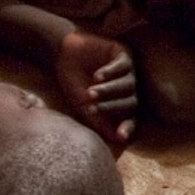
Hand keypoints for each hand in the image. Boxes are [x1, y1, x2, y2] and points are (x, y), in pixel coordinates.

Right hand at [56, 29, 137, 147]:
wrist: (63, 54)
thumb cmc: (74, 82)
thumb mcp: (83, 105)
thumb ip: (99, 122)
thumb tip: (117, 140)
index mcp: (120, 102)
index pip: (130, 117)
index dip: (127, 127)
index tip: (121, 137)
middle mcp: (128, 87)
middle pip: (131, 102)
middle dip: (112, 107)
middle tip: (94, 109)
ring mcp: (128, 70)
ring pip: (129, 84)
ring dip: (109, 90)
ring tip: (91, 92)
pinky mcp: (123, 53)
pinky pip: (124, 65)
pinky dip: (111, 73)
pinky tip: (97, 76)